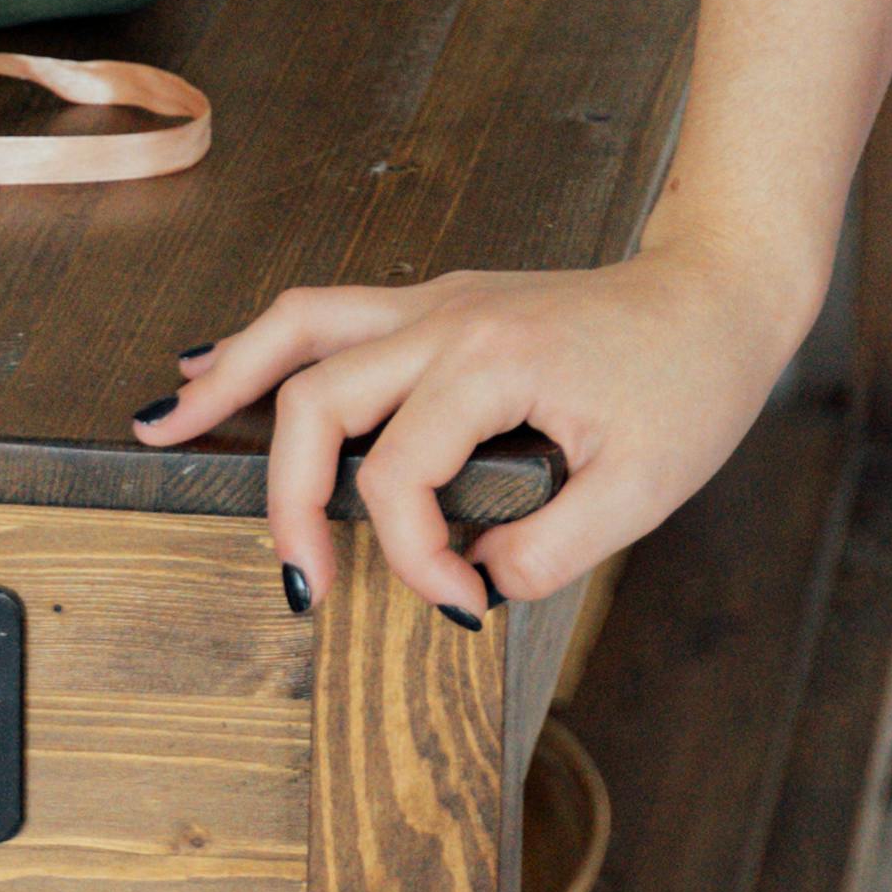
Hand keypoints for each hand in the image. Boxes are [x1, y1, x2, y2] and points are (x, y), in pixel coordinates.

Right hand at [130, 220, 817, 624]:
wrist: (728, 287)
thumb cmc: (696, 376)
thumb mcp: (640, 491)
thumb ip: (545, 553)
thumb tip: (473, 585)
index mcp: (492, 361)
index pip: (400, 478)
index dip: (416, 560)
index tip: (462, 604)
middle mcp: (448, 319)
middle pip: (316, 398)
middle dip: (290, 499)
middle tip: (294, 580)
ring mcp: (440, 302)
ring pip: (302, 326)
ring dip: (230, 379)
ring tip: (164, 427)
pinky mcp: (444, 305)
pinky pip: (332, 315)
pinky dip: (270, 345)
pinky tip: (223, 371)